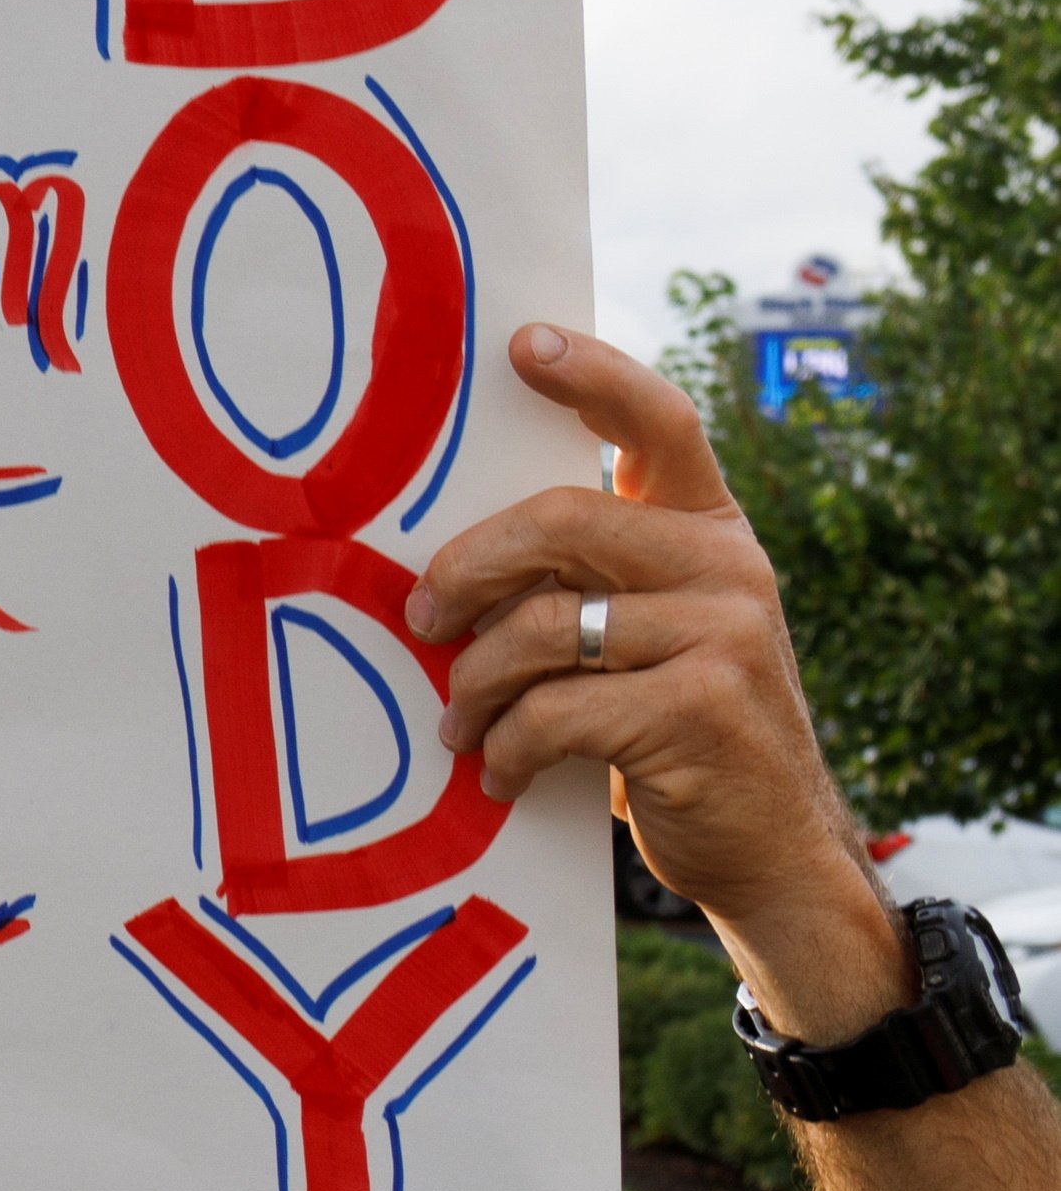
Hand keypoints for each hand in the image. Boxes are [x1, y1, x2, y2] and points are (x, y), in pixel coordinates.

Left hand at [406, 323, 898, 1030]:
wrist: (769, 845)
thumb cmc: (673, 729)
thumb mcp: (647, 634)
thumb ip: (588, 578)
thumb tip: (443, 559)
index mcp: (711, 530)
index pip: (659, 421)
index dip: (591, 375)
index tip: (521, 346)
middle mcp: (729, 565)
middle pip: (559, 520)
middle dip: (465, 572)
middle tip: (421, 620)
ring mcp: (725, 633)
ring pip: (541, 627)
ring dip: (473, 682)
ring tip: (459, 722)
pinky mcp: (701, 708)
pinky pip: (555, 711)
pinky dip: (507, 748)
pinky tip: (499, 773)